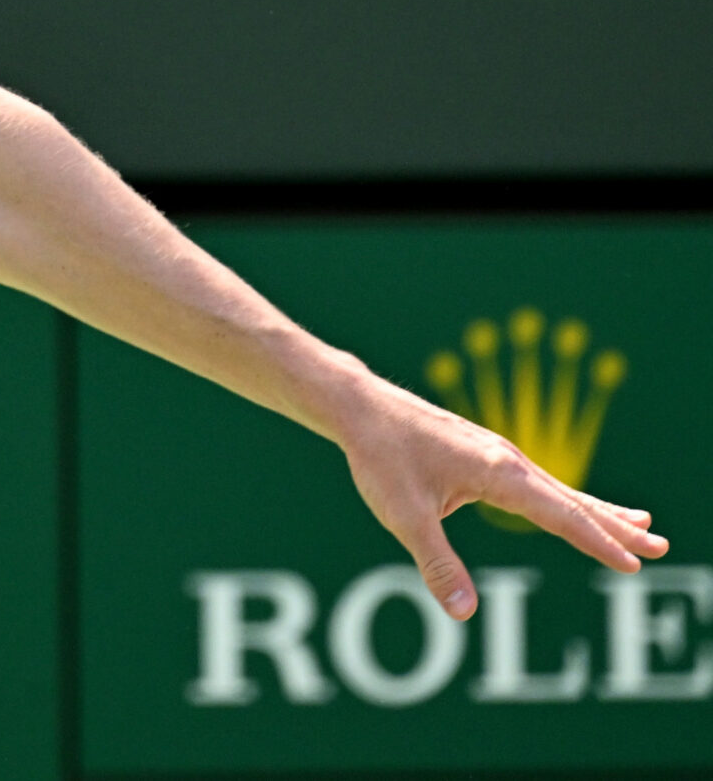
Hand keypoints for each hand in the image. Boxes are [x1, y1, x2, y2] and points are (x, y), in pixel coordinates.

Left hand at [337, 373, 665, 618]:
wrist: (360, 408)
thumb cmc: (381, 457)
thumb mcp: (404, 516)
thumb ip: (436, 564)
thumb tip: (463, 614)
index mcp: (499, 472)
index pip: (561, 515)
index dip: (598, 542)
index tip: (633, 563)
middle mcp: (508, 459)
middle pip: (573, 500)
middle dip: (617, 526)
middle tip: (662, 547)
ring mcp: (499, 454)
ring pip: (559, 488)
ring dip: (599, 511)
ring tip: (641, 527)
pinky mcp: (485, 454)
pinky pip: (538, 482)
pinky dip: (567, 497)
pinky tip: (573, 506)